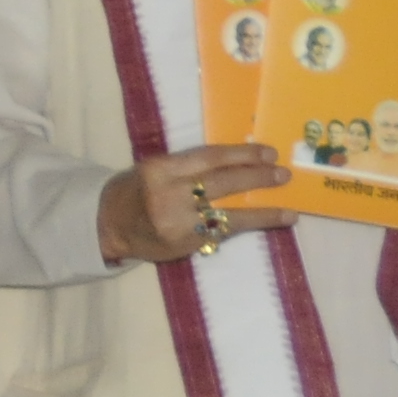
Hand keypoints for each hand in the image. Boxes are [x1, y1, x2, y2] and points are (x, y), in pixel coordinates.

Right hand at [98, 143, 288, 264]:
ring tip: (289, 210)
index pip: (208, 158)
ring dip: (263, 211)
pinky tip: (270, 224)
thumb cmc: (136, 191)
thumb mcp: (155, 170)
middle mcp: (169, 194)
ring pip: (227, 214)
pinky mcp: (185, 243)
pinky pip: (223, 232)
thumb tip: (238, 162)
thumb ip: (188, 166)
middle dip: (256, 178)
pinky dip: (249, 227)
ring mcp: (177, 221)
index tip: (268, 153)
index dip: (241, 154)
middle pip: (221, 182)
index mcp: (161, 169)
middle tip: (282, 174)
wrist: (108, 226)